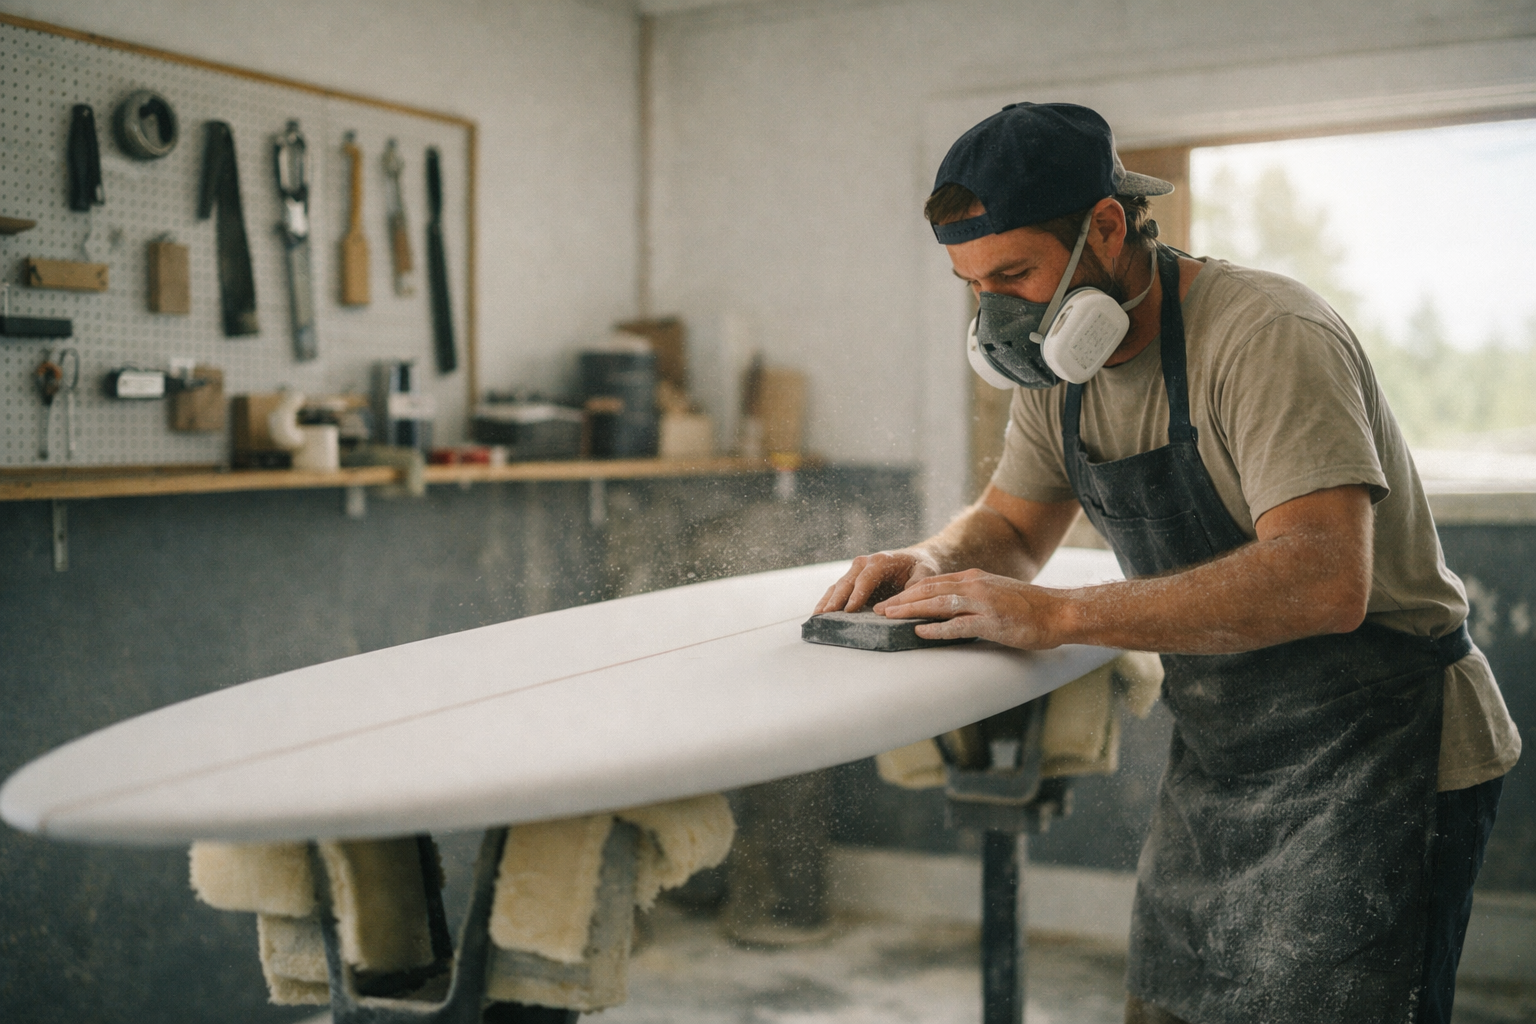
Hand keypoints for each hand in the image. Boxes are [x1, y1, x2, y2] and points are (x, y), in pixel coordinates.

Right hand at [814, 550, 941, 613]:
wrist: (917, 559)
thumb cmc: (921, 566)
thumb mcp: (925, 573)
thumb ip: (916, 586)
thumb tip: (903, 602)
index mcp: (881, 561)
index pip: (865, 580)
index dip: (856, 595)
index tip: (848, 610)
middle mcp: (864, 564)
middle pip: (846, 583)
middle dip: (835, 600)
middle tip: (825, 615)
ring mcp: (856, 571)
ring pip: (838, 586)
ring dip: (827, 601)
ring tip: (817, 616)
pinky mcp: (853, 581)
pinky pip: (838, 590)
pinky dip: (829, 600)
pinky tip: (821, 612)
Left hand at [873, 569, 1064, 649]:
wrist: (1061, 612)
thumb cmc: (1031, 608)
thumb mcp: (996, 594)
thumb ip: (973, 598)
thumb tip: (949, 609)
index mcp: (974, 579)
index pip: (932, 582)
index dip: (908, 592)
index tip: (888, 601)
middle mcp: (975, 586)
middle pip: (928, 590)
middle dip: (900, 600)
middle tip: (877, 609)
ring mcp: (983, 603)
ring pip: (938, 603)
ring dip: (910, 610)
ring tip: (888, 618)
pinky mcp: (992, 621)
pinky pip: (958, 624)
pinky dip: (937, 628)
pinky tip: (919, 632)